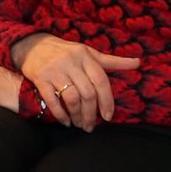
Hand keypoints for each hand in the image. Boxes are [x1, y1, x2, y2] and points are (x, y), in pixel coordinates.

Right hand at [10, 33, 140, 127]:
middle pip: (87, 93)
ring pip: (71, 98)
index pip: (101, 81)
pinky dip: (60, 114)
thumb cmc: (66, 52)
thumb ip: (113, 61)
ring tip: (79, 124)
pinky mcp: (40, 78)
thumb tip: (138, 63)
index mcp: (86, 56)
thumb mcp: (89, 53)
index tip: (108, 116)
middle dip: (91, 113)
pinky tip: (65, 121)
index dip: (107, 101)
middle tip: (91, 126)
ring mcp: (55, 70)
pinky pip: (52, 100)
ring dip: (77, 115)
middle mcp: (71, 62)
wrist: (32, 45)